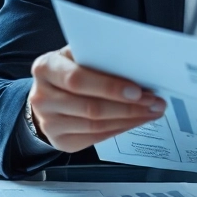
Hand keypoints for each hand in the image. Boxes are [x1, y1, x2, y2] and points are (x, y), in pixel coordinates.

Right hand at [27, 46, 165, 152]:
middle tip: (154, 102)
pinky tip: (136, 121)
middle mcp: (42, 97)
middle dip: (128, 107)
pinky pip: (96, 138)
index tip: (137, 90)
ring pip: (96, 126)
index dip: (109, 87)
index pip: (77, 80)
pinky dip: (120, 129)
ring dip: (129, 119)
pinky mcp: (60, 141)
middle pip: (90, 107)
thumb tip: (136, 65)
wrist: (47, 95)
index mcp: (46, 68)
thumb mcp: (77, 55)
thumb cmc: (68, 70)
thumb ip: (98, 57)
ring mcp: (49, 123)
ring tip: (151, 111)